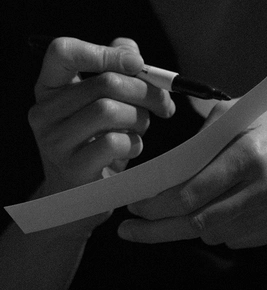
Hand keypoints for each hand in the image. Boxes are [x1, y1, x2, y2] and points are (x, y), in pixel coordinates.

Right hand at [28, 36, 174, 195]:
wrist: (78, 202)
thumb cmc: (95, 150)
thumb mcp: (100, 110)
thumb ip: (112, 75)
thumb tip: (131, 50)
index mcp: (48, 89)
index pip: (64, 51)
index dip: (104, 52)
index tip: (137, 63)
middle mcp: (44, 113)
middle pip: (103, 83)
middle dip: (143, 91)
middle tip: (163, 104)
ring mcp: (55, 142)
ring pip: (110, 110)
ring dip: (140, 119)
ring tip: (142, 129)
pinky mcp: (73, 168)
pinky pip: (114, 143)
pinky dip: (134, 144)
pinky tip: (132, 150)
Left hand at [118, 84, 266, 247]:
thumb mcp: (234, 117)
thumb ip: (198, 148)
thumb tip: (158, 182)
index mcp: (249, 155)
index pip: (191, 194)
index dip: (156, 206)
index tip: (133, 207)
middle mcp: (266, 189)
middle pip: (200, 223)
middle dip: (160, 229)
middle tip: (131, 231)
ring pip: (217, 235)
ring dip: (192, 226)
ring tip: (180, 212)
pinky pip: (239, 239)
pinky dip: (221, 229)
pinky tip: (222, 209)